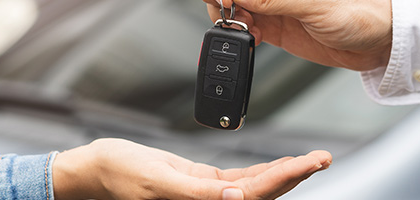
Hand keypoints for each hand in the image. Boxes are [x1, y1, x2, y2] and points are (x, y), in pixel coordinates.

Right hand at [52, 138, 331, 199]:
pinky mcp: (201, 184)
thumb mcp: (158, 180)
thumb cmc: (119, 174)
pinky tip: (280, 163)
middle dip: (294, 175)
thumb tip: (237, 197)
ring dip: (283, 172)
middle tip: (322, 157)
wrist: (97, 168)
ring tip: (311, 159)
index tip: (309, 162)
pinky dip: (260, 171)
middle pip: (262, 192)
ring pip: (254, 185)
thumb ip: (198, 192)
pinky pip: (237, 179)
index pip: (254, 195)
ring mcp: (207, 195)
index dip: (286, 178)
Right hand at [204, 0, 392, 70]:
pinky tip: (250, 39)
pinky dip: (241, 36)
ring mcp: (275, 8)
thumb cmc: (363, 13)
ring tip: (241, 29)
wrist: (382, 42)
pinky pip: (247, 30)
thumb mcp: (314, 6)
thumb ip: (273, 1)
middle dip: (224, 3)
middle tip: (230, 17)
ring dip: (230, 21)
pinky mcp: (277, 29)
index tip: (224, 2)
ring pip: (236, 10)